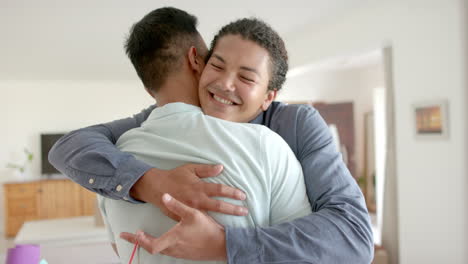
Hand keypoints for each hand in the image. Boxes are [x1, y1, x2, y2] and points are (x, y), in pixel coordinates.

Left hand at [120, 193, 226, 260]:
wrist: (221, 246)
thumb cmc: (207, 230)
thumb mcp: (193, 214)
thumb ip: (177, 206)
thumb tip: (164, 196)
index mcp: (173, 239)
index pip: (150, 244)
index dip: (138, 240)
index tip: (129, 233)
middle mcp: (173, 249)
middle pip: (151, 248)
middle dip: (139, 241)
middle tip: (130, 235)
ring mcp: (179, 253)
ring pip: (159, 250)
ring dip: (150, 243)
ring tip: (144, 236)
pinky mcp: (185, 254)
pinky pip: (167, 251)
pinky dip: (160, 245)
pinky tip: (163, 239)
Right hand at [129, 164, 247, 220]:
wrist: (157, 188)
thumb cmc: (175, 176)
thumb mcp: (190, 169)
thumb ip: (206, 169)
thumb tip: (221, 168)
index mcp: (200, 187)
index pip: (220, 190)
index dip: (233, 193)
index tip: (243, 196)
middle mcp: (197, 200)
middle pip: (219, 206)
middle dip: (234, 209)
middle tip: (245, 211)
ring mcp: (191, 210)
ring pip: (211, 216)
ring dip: (224, 218)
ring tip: (235, 220)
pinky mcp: (185, 217)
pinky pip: (199, 221)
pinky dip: (210, 224)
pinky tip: (218, 227)